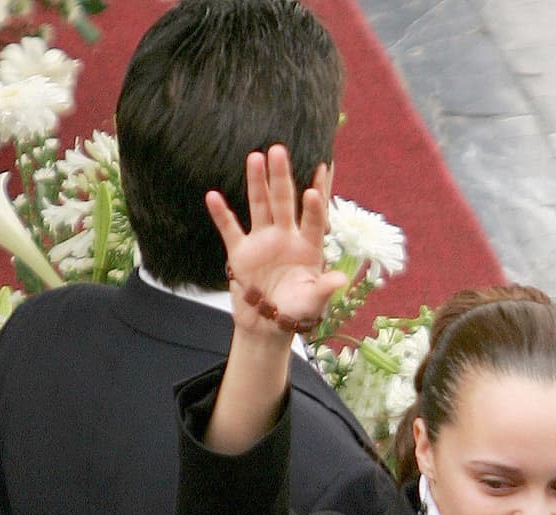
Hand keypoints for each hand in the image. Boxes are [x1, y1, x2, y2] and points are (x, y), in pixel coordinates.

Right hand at [206, 146, 346, 340]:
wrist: (268, 323)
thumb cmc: (296, 311)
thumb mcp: (312, 302)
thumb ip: (324, 289)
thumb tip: (341, 279)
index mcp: (307, 247)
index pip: (313, 222)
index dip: (314, 208)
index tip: (313, 191)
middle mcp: (285, 236)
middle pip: (284, 202)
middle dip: (282, 177)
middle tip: (279, 150)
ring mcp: (262, 241)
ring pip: (260, 205)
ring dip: (257, 183)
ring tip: (254, 157)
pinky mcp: (240, 251)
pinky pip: (230, 229)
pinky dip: (221, 214)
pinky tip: (213, 196)